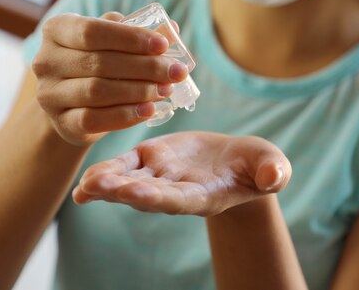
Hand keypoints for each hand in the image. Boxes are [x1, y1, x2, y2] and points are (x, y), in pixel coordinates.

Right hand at [32, 12, 187, 146]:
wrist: (72, 105)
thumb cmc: (97, 64)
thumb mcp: (112, 43)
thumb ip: (137, 33)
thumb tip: (172, 28)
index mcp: (57, 29)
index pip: (92, 31)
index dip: (130, 38)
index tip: (163, 46)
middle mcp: (46, 61)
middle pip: (99, 62)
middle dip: (144, 67)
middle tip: (176, 71)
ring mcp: (50, 94)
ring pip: (97, 91)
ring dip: (138, 91)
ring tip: (166, 90)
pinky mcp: (61, 123)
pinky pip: (95, 119)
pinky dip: (125, 115)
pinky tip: (149, 110)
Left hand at [72, 132, 291, 215]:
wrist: (237, 162)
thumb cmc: (257, 166)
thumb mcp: (271, 166)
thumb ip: (272, 172)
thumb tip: (274, 178)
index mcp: (204, 195)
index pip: (178, 199)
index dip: (157, 197)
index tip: (136, 194)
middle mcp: (176, 190)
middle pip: (146, 194)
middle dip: (122, 191)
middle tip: (95, 188)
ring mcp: (161, 175)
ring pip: (130, 180)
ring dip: (107, 184)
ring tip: (84, 185)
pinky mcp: (151, 158)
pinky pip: (126, 164)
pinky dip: (107, 171)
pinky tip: (85, 181)